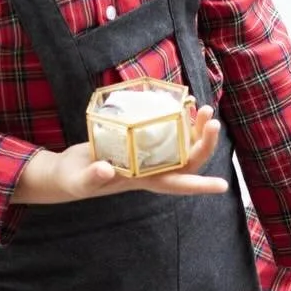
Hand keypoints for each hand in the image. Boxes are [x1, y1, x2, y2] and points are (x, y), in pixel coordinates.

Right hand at [12, 107, 227, 204]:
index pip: (176, 185)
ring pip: (182, 144)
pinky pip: (167, 130)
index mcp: (143, 182)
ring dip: (197, 129)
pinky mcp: (140, 140)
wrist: (66, 171)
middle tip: (212, 121)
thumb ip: (93, 177)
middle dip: (204, 144)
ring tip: (205, 108)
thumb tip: (106, 169)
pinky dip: (178, 119)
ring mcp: (148, 154)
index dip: (200, 186)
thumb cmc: (73, 180)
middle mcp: (152, 169)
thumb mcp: (79, 181)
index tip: (223, 186)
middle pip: (187, 160)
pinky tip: (183, 104)